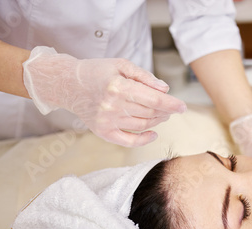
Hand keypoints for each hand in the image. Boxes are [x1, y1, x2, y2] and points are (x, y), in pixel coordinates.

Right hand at [23, 46, 186, 146]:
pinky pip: (129, 141)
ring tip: (162, 114)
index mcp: (118, 87)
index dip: (171, 104)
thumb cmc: (96, 71)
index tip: (183, 107)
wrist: (67, 84)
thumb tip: (165, 90)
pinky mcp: (102, 132)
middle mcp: (113, 106)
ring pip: (142, 126)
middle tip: (171, 107)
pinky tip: (153, 134)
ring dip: (157, 121)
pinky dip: (144, 140)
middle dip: (166, 111)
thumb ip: (144, 77)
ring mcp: (107, 121)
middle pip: (150, 114)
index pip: (153, 100)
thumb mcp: (121, 64)